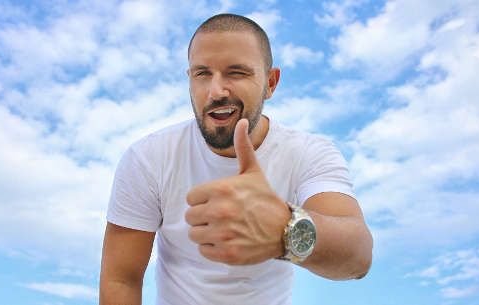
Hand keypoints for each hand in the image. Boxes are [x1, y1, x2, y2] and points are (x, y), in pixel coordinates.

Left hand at [185, 118, 290, 264]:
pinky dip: (213, 249)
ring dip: (206, 233)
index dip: (203, 200)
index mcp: (221, 189)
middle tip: (222, 217)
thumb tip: (242, 119)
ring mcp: (223, 234)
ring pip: (194, 234)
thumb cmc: (265, 199)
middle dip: (203, 217)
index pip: (190, 197)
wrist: (287, 230)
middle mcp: (220, 211)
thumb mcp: (253, 171)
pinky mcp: (226, 254)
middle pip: (190, 216)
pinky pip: (203, 251)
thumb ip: (242, 146)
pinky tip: (229, 241)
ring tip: (225, 229)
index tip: (219, 202)